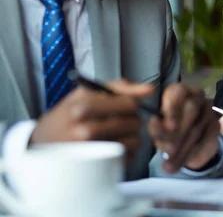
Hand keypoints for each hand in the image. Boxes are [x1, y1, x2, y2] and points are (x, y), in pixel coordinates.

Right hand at [30, 81, 154, 162]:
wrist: (40, 145)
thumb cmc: (65, 117)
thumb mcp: (83, 94)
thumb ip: (116, 88)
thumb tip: (148, 89)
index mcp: (84, 107)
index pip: (129, 103)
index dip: (133, 103)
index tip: (129, 105)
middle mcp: (86, 129)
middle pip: (134, 121)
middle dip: (132, 119)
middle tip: (121, 121)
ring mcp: (92, 151)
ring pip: (135, 140)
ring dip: (131, 136)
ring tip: (117, 134)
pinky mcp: (98, 168)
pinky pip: (129, 157)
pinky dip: (128, 152)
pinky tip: (114, 148)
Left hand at [147, 84, 219, 173]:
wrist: (187, 143)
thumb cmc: (168, 130)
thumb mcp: (159, 129)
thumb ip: (157, 128)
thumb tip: (154, 124)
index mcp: (179, 92)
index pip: (178, 92)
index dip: (173, 109)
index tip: (167, 127)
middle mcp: (196, 97)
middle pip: (191, 109)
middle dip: (178, 132)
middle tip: (168, 151)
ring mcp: (209, 110)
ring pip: (197, 128)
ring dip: (182, 149)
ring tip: (169, 164)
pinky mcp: (217, 125)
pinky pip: (206, 140)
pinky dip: (193, 154)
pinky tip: (183, 163)